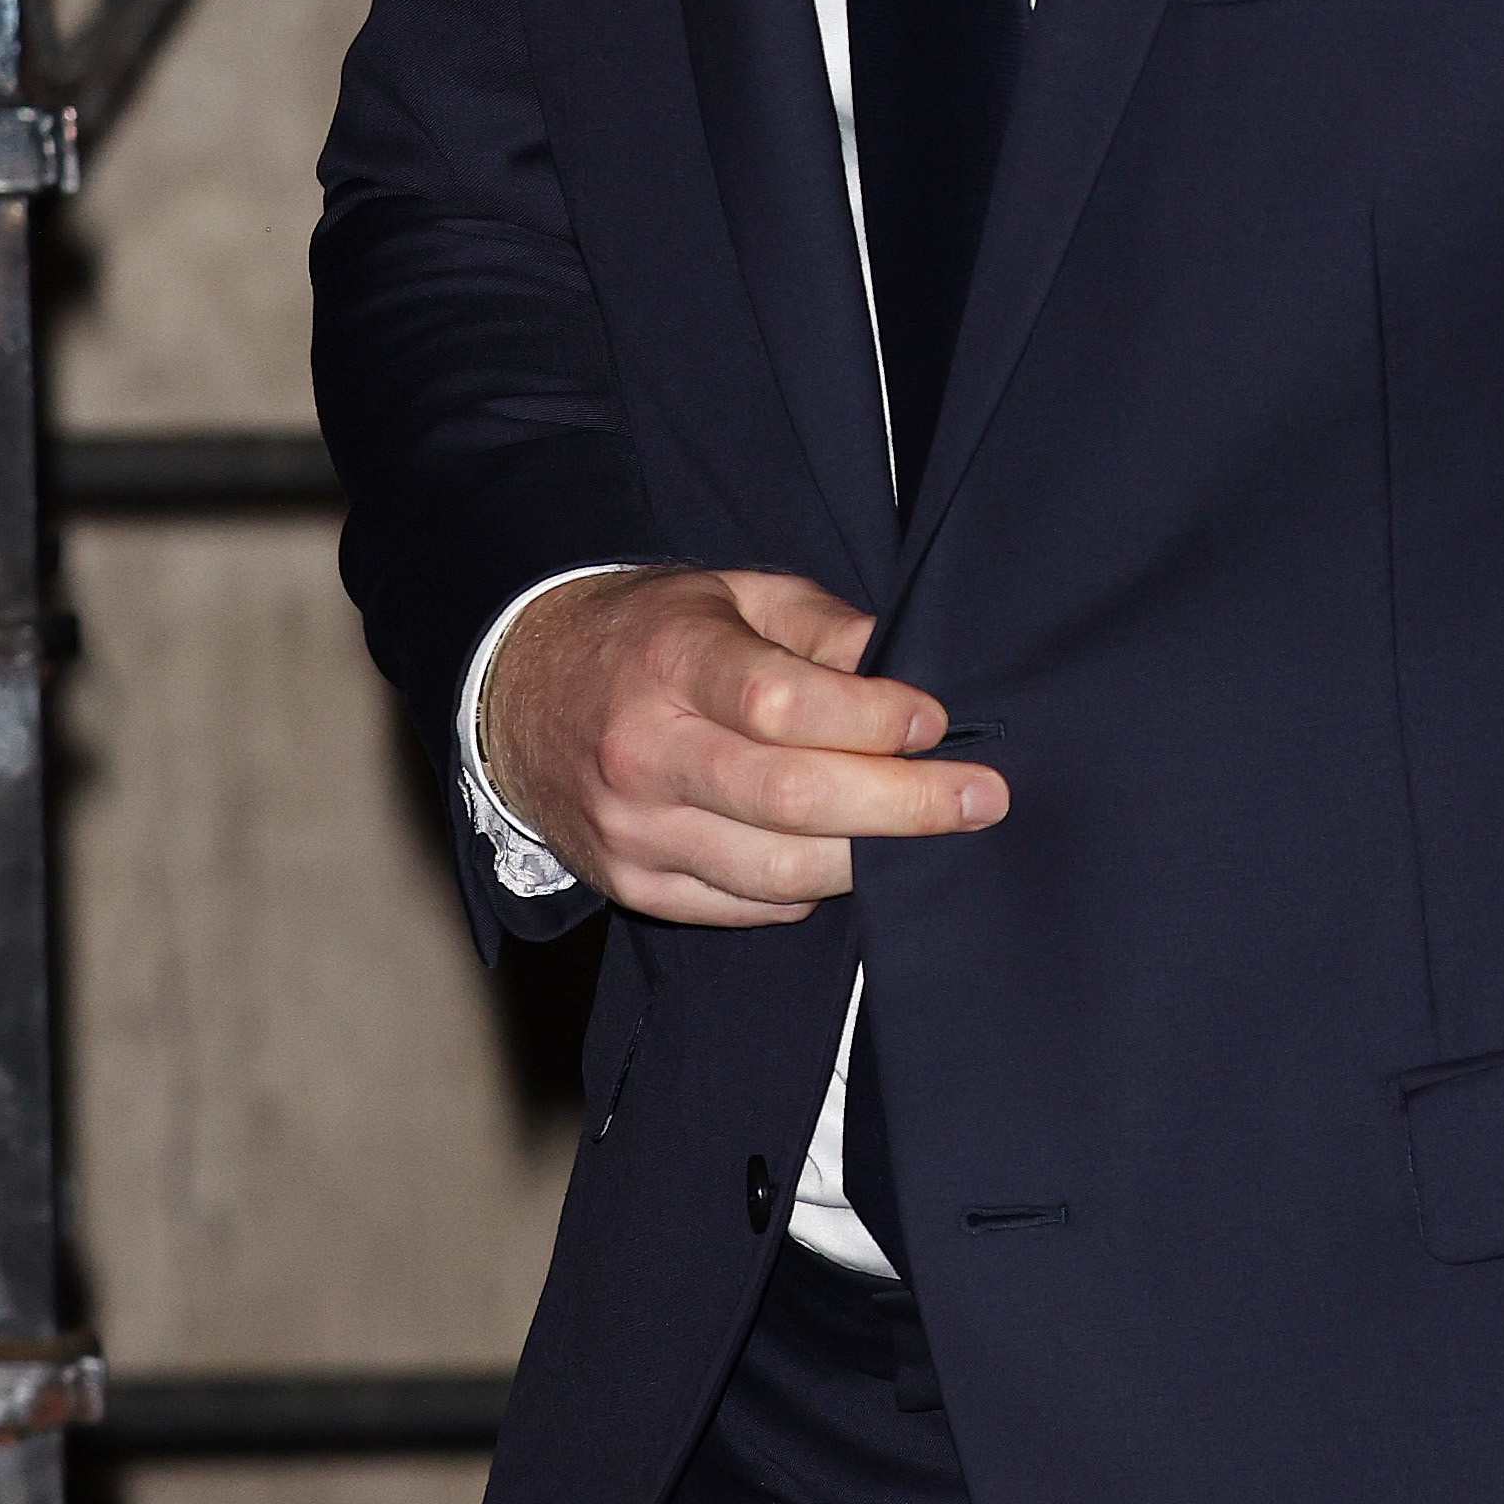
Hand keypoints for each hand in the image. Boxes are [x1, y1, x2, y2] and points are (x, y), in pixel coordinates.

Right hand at [480, 562, 1008, 927]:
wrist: (521, 697)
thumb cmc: (648, 639)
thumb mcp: (728, 595)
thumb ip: (819, 626)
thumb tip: (903, 671)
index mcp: (670, 660)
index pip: (781, 705)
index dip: (872, 719)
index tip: (935, 723)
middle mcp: (645, 751)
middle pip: (793, 799)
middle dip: (905, 805)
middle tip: (981, 798)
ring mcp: (635, 830)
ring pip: (779, 870)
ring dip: (870, 857)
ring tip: (922, 833)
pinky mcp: (635, 885)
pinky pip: (750, 907)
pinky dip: (811, 888)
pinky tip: (840, 854)